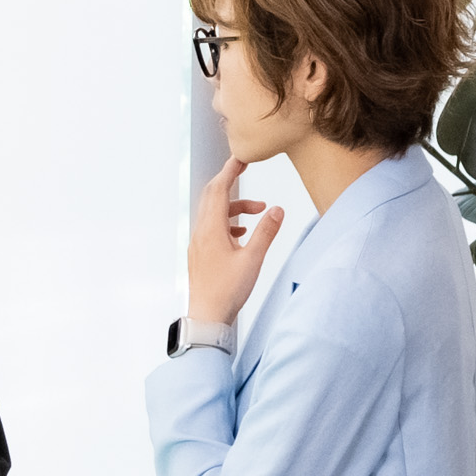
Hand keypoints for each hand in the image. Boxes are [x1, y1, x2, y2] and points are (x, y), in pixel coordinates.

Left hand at [181, 161, 284, 339]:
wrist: (207, 318)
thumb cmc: (227, 292)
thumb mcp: (253, 259)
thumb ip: (266, 232)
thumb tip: (277, 210)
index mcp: (211, 229)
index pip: (218, 189)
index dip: (230, 170)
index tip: (241, 158)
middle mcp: (200, 233)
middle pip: (212, 197)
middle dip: (230, 183)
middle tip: (245, 171)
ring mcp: (198, 244)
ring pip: (214, 214)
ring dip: (235, 207)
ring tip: (259, 212)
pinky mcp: (200, 255)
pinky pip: (212, 229)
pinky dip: (228, 223)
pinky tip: (242, 233)